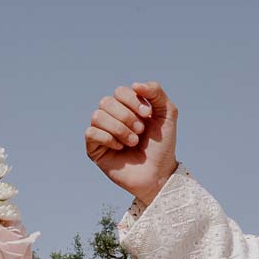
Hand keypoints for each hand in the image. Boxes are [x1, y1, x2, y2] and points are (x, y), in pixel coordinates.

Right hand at [84, 82, 178, 205]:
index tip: (148, 115)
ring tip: (132, 142)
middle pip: (106, 102)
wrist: (159, 173)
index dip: (133, 101)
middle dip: (126, 116)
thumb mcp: (167, 114)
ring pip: (97, 116)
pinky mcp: (94, 148)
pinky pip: (90, 133)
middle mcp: (112, 117)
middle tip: (140, 131)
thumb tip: (135, 85)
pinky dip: (108, 138)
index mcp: (127, 107)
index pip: (120, 91)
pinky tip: (119, 148)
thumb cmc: (162, 145)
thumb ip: (156, 93)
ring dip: (119, 129)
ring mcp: (102, 132)